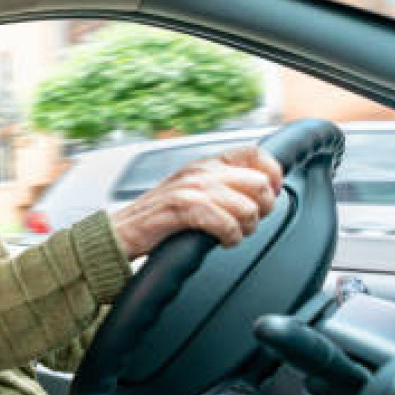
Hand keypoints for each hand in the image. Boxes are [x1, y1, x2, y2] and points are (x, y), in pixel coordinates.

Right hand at [110, 145, 282, 259]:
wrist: (121, 232)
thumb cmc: (158, 217)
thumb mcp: (192, 191)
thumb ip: (222, 186)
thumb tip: (263, 190)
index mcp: (205, 163)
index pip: (255, 153)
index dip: (273, 173)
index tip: (271, 193)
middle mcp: (201, 171)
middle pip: (259, 182)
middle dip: (263, 208)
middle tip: (248, 222)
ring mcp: (192, 189)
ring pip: (247, 206)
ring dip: (247, 227)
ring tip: (233, 234)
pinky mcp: (183, 208)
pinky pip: (226, 224)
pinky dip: (230, 237)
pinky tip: (221, 241)